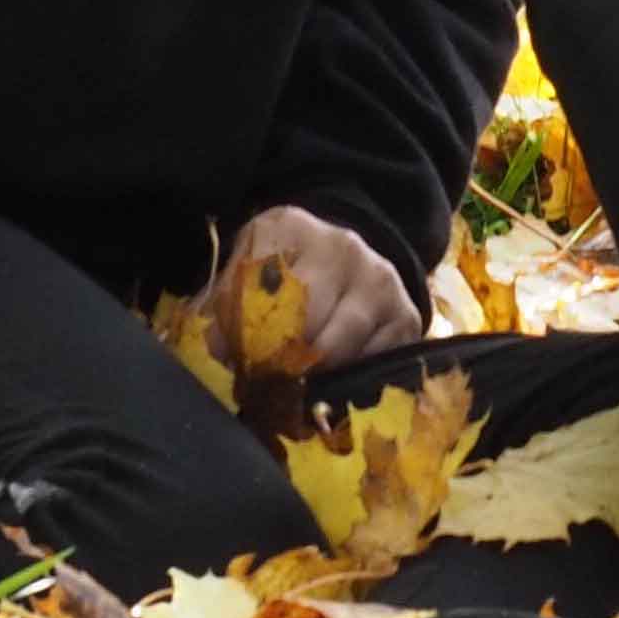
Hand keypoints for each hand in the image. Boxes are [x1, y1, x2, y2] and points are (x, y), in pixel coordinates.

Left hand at [217, 205, 425, 371]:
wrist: (349, 259)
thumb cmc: (286, 271)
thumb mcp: (248, 269)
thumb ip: (223, 306)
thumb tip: (212, 352)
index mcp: (290, 227)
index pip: (258, 287)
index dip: (241, 332)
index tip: (232, 361)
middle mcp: (342, 247)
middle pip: (300, 320)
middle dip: (275, 360)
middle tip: (262, 384)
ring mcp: (379, 279)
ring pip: (335, 348)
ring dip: (310, 377)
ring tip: (292, 391)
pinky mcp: (406, 315)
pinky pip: (372, 364)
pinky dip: (348, 382)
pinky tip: (332, 382)